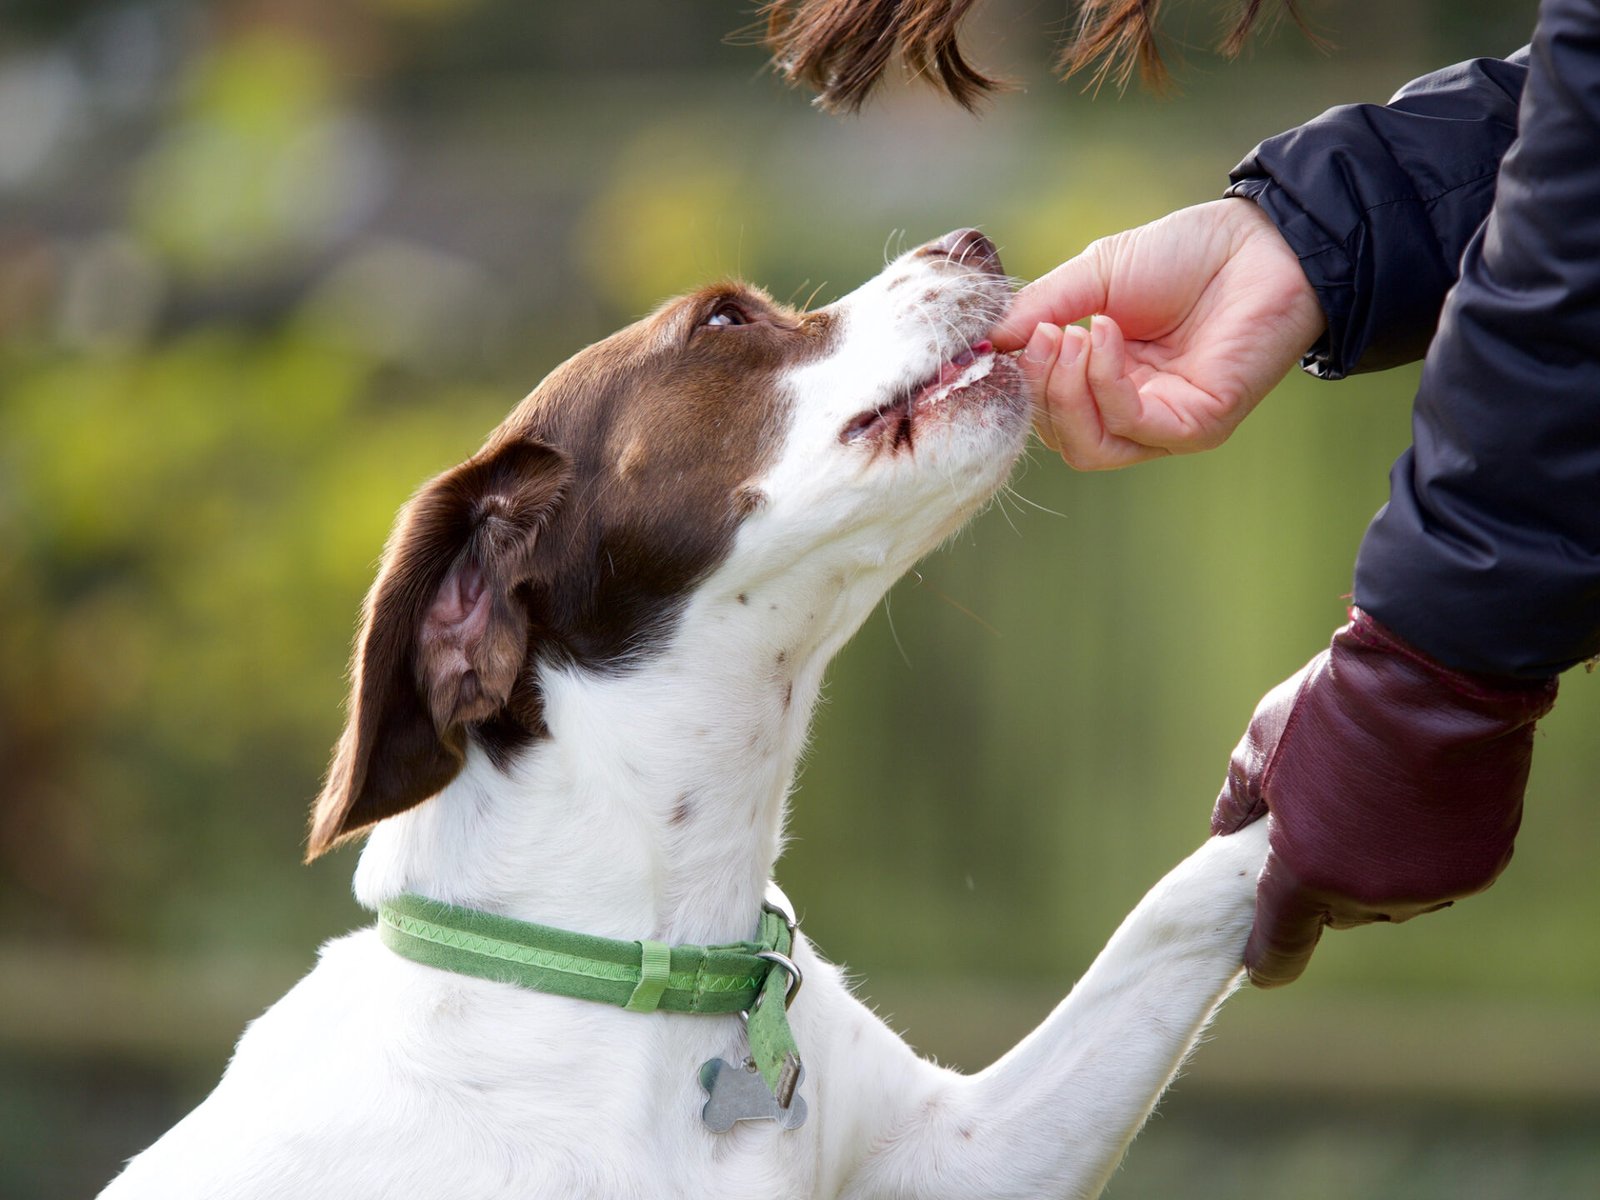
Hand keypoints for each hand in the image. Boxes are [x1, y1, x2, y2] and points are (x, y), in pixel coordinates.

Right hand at [992, 199, 1325, 468]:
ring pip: (1086, 446)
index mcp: (1105, 381)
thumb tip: (984, 343)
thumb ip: (1039, 310)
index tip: (999, 340)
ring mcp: (1164, 425)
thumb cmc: (1185, 255)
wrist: (1261, 241)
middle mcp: (1133, 412)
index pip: (1045, 410)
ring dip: (1066, 392)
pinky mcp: (1197, 427)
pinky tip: (1105, 332)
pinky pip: (1130, 425)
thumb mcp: (1093, 276)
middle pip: (1060, 436)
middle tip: (1038, 335)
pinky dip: (1105, 382)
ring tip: (1071, 335)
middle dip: (1038, 387)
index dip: (1016, 382)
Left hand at [1212, 609, 1557, 987]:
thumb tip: (1222, 831)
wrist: (1435, 676)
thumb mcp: (1261, 745)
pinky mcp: (1478, 870)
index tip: (1260, 963)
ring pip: (1390, 896)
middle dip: (1322, 877)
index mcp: (1306, 872)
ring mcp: (1429, 886)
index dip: (1266, 955)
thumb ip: (1237, 801)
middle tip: (1321, 822)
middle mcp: (1370, 895)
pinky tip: (1418, 801)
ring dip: (1376, 865)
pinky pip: (1437, 875)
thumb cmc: (1335, 708)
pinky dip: (1424, 851)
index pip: (1279, 944)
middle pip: (1336, 910)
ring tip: (1371, 801)